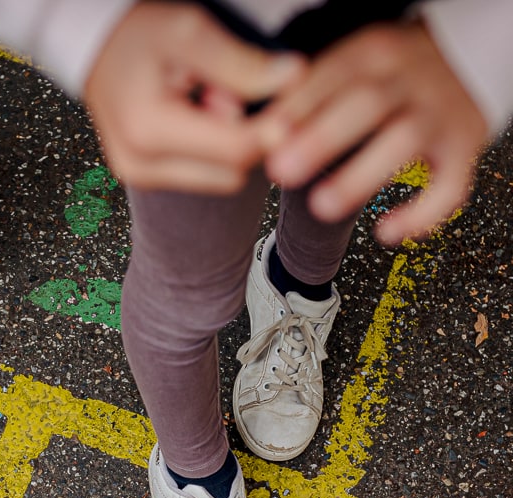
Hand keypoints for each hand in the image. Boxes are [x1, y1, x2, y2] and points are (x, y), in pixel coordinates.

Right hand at [83, 3, 304, 193]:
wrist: (90, 48)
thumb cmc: (135, 34)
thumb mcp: (188, 33)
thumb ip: (240, 63)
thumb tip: (294, 79)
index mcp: (149, 132)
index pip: (236, 150)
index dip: (276, 127)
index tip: (292, 96)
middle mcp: (141, 166)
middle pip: (233, 171)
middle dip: (246, 134)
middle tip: (226, 89)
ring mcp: (140, 176)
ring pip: (222, 177)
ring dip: (230, 143)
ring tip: (208, 99)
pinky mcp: (144, 177)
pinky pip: (203, 174)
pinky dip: (212, 148)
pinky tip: (196, 113)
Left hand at [257, 20, 488, 244]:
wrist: (460, 60)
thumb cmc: (378, 77)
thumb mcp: (345, 67)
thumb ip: (298, 96)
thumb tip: (242, 131)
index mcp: (371, 54)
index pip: (330, 77)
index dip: (296, 107)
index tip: (264, 135)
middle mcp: (409, 79)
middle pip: (366, 104)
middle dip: (321, 138)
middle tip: (279, 170)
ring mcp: (439, 113)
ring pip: (405, 142)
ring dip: (361, 176)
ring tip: (321, 206)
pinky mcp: (465, 148)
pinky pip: (451, 186)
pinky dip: (423, 214)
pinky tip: (386, 234)